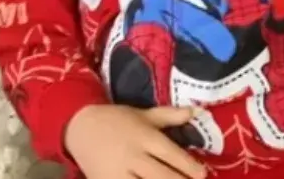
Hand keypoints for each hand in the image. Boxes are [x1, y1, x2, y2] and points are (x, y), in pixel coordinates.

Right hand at [65, 105, 206, 178]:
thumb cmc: (117, 120)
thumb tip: (196, 111)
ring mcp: (118, 174)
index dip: (190, 167)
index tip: (203, 174)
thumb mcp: (144, 114)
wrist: (80, 128)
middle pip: (162, 176)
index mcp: (144, 136)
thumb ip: (170, 115)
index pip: (172, 155)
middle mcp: (133, 156)